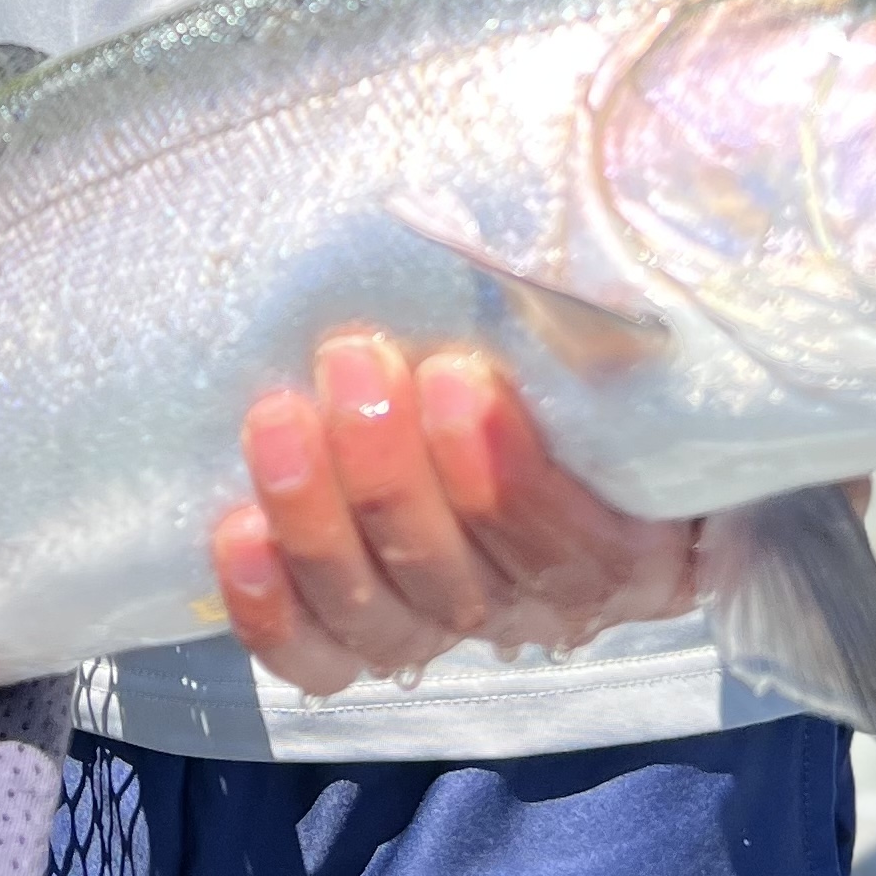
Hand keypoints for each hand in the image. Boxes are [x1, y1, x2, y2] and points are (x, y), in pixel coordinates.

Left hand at [214, 338, 696, 694]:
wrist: (520, 372)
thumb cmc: (595, 348)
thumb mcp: (634, 333)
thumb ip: (625, 315)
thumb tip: (634, 220)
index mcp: (637, 552)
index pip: (574, 552)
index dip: (509, 478)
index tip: (459, 377)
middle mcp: (541, 605)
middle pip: (461, 581)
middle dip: (393, 476)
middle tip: (354, 363)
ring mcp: (444, 621)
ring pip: (378, 615)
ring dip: (319, 520)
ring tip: (278, 418)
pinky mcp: (358, 630)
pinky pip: (315, 655)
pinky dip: (272, 609)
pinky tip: (238, 533)